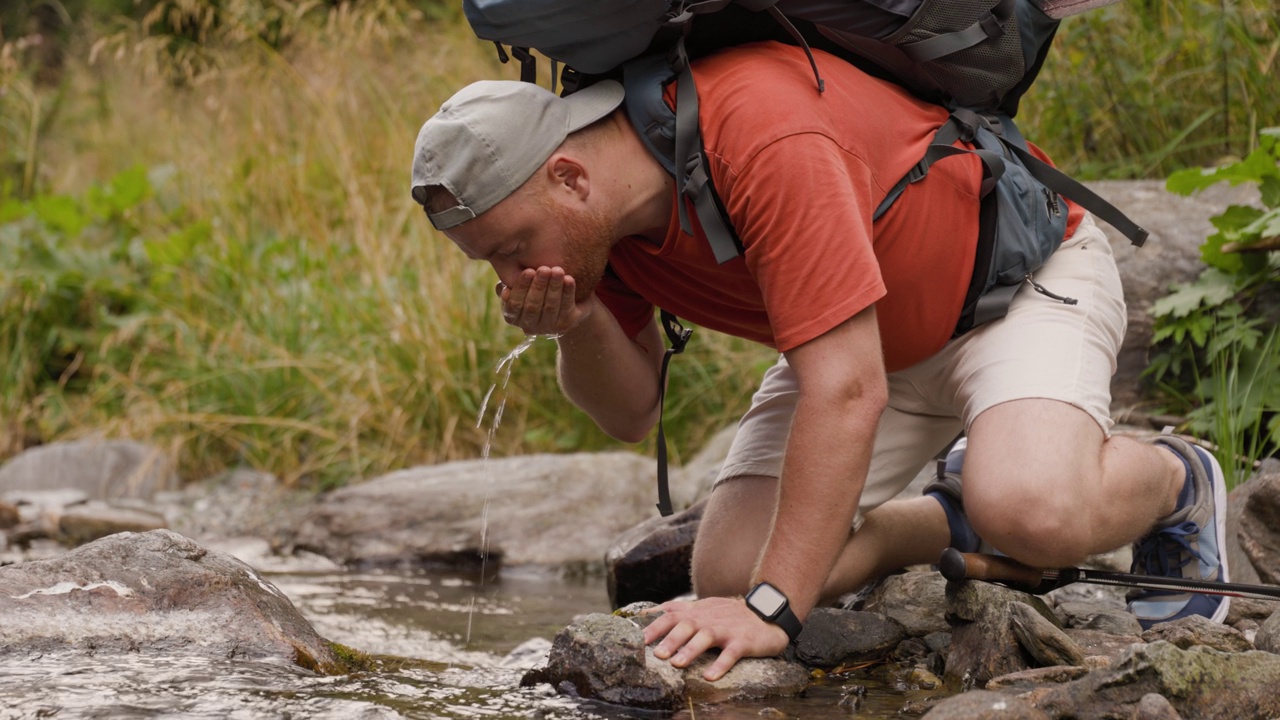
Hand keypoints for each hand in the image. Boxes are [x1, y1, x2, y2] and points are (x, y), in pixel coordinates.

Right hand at [497, 266, 593, 335]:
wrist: (563, 300)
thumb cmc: (532, 287)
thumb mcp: (518, 285)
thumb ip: (509, 284)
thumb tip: (503, 288)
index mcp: (513, 316)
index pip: (514, 304)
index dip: (521, 288)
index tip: (528, 271)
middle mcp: (529, 326)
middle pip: (533, 306)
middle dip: (539, 286)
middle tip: (544, 269)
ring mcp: (548, 327)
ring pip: (550, 307)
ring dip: (554, 288)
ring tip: (557, 270)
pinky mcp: (566, 325)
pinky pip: (566, 308)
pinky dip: (568, 293)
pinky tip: (569, 279)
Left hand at [642, 596, 789, 680]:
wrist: (766, 615)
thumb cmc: (728, 615)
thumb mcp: (703, 608)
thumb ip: (678, 612)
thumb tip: (647, 615)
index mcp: (697, 611)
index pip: (671, 613)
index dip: (654, 625)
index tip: (639, 639)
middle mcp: (709, 618)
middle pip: (687, 624)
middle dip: (671, 638)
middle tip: (657, 654)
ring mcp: (726, 629)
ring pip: (706, 636)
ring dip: (691, 650)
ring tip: (678, 664)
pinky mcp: (743, 641)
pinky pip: (731, 653)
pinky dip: (721, 664)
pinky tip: (710, 676)